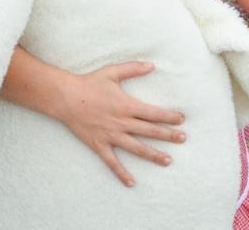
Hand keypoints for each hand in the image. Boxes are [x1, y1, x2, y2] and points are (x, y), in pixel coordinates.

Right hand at [56, 62, 185, 186]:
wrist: (65, 98)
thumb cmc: (90, 84)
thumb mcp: (113, 72)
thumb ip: (133, 69)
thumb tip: (152, 65)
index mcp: (127, 105)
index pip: (153, 113)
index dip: (168, 116)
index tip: (182, 120)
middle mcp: (121, 123)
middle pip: (149, 131)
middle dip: (168, 135)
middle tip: (183, 139)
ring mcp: (111, 136)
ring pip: (136, 148)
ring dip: (153, 155)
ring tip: (168, 161)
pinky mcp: (99, 145)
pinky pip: (112, 162)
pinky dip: (121, 173)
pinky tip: (131, 183)